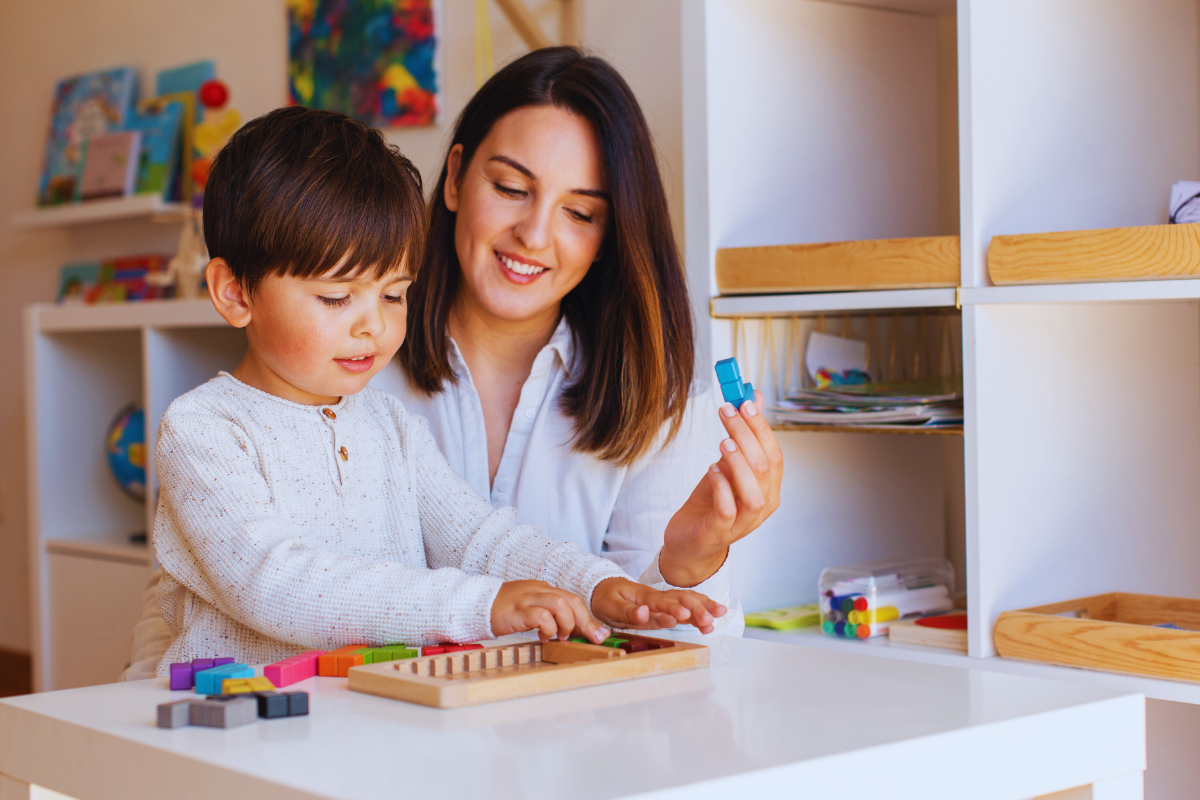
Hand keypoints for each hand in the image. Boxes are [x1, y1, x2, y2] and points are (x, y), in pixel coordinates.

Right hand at [491, 580, 610, 643]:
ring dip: (567, 623)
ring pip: (560, 604)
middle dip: (586, 621)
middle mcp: (539, 590)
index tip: (599, 634)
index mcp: (544, 589)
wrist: (478, 604)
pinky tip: (544, 637)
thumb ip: (550, 616)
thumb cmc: (505, 610)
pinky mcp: (518, 610)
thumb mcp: (531, 609)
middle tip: (594, 638)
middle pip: (571, 600)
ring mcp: (528, 598)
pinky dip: (548, 628)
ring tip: (562, 636)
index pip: (573, 599)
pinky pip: (541, 616)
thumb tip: (571, 632)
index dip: (588, 618)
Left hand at [590, 577, 726, 634]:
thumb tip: (644, 613)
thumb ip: (628, 612)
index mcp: (643, 596)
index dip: (673, 608)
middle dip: (697, 608)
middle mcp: (658, 597)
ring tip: (719, 616)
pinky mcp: (666, 610)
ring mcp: (664, 603)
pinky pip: (686, 609)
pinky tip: (712, 621)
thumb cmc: (607, 597)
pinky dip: (699, 613)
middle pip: (681, 599)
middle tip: (710, 620)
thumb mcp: (610, 606)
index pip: (661, 601)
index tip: (685, 615)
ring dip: (704, 608)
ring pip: (688, 601)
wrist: (604, 590)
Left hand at [660, 390, 783, 586]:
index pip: (774, 454)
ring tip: (722, 442)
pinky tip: (711, 468)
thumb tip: (752, 397)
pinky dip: (721, 486)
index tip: (744, 402)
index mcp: (769, 488)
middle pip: (764, 467)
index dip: (761, 427)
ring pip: (753, 493)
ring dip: (739, 463)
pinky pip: (727, 509)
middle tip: (727, 412)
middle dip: (746, 435)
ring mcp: (744, 522)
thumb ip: (741, 436)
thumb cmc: (712, 502)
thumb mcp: (726, 464)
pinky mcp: (721, 532)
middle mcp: (763, 506)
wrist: (690, 540)